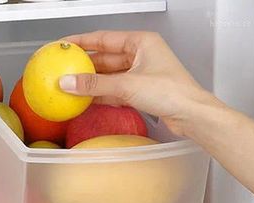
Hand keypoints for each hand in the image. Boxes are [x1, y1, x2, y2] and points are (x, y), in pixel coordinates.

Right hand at [59, 30, 215, 135]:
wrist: (190, 114)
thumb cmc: (171, 92)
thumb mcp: (127, 85)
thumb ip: (95, 85)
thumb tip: (69, 83)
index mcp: (141, 42)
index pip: (103, 38)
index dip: (81, 41)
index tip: (64, 45)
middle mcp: (140, 55)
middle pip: (104, 58)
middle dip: (83, 65)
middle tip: (63, 68)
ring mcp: (139, 73)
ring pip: (108, 75)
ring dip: (90, 82)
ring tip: (71, 86)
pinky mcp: (139, 91)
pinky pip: (113, 89)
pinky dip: (99, 94)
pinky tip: (86, 98)